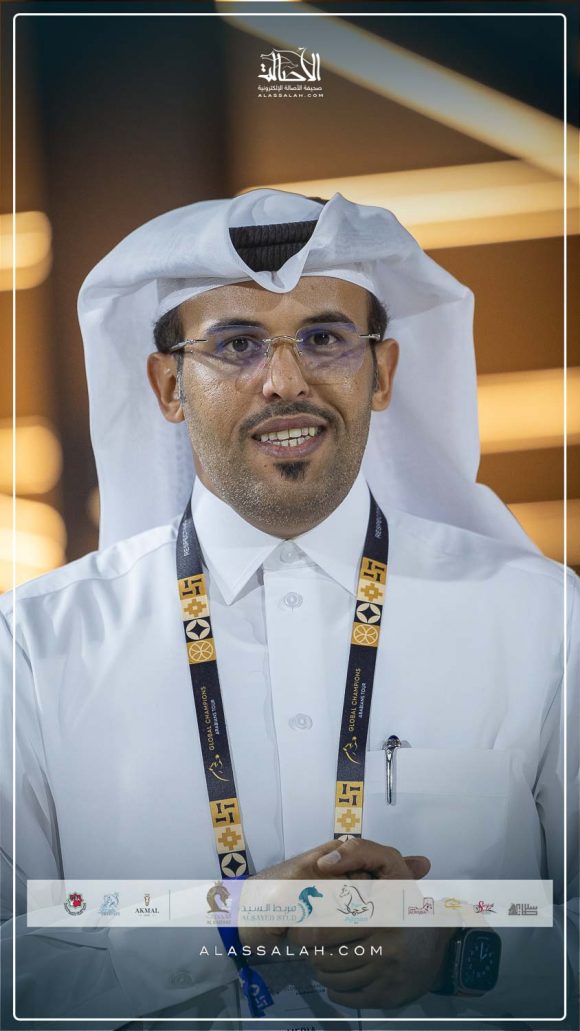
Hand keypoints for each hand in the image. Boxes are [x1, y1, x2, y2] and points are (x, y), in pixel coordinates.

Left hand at [289, 838, 451, 1008]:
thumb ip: (357, 852)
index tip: (301, 926)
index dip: (307, 930)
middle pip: (326, 959)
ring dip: (321, 971)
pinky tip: (337, 977)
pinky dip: (335, 989)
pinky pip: (347, 997)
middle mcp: (386, 948)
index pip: (326, 931)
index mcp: (380, 914)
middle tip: (308, 945)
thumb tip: (323, 864)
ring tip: (321, 957)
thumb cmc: (405, 896)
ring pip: (334, 980)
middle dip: (311, 953)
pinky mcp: (389, 997)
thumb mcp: (388, 864)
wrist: (438, 935)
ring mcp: (388, 976)